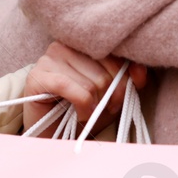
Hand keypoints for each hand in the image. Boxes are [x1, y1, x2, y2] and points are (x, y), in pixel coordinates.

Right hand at [22, 42, 148, 135]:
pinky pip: (74, 91)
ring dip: (95, 106)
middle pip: (105, 72)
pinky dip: (83, 108)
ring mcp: (48, 58)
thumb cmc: (84, 109)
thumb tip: (140, 71)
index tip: (125, 94)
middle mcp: (65, 45)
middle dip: (111, 96)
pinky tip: (79, 113)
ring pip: (92, 84)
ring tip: (89, 111)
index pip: (115, 53)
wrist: (54, 133)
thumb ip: (129, 79)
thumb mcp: (113, 94)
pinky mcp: (38, 76)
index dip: (125, 77)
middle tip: (105, 108)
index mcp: (83, 44)